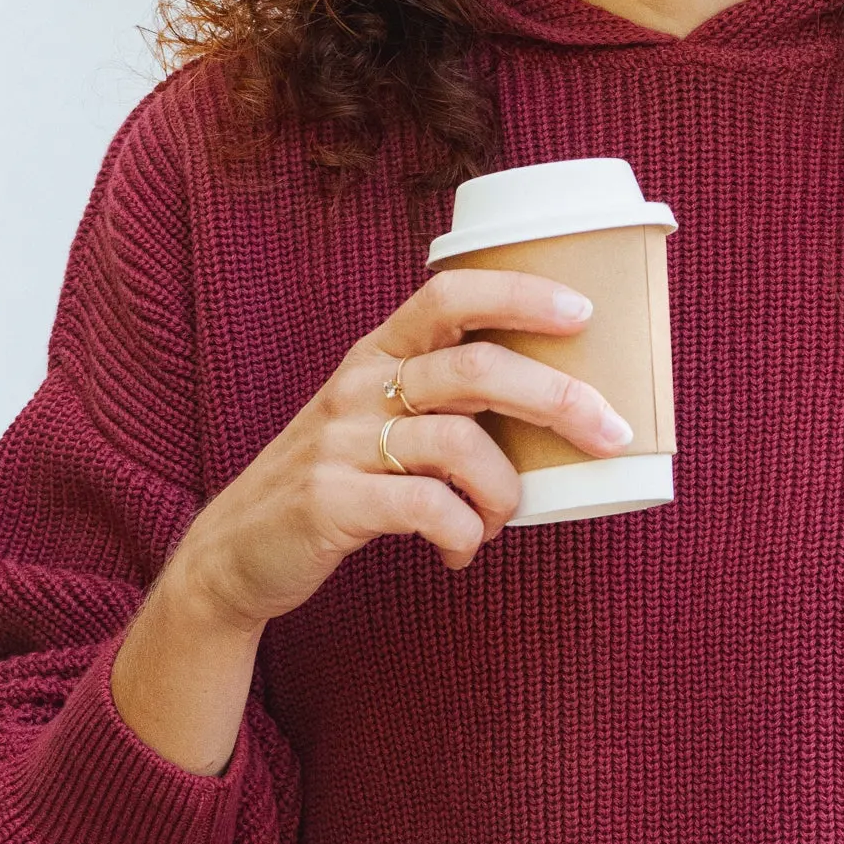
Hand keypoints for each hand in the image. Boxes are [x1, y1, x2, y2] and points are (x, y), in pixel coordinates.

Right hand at [111, 270, 628, 773]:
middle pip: (476, 368)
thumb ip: (447, 404)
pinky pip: (428, 508)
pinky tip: (458, 550)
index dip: (519, 293)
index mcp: (378, 354)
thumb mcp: (379, 421)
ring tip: (501, 520)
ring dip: (506, 492)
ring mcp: (341, 442)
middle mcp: (360, 386)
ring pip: (461, 445)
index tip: (583, 312)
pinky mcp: (331, 500)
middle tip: (609, 434)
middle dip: (558, 398)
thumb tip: (563, 414)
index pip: (449, 292)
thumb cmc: (337, 482)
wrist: (235, 551)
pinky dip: (464, 534)